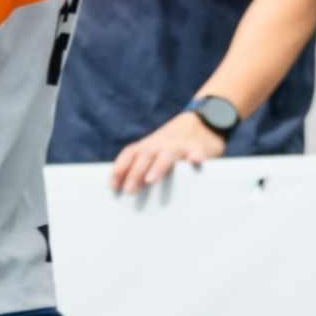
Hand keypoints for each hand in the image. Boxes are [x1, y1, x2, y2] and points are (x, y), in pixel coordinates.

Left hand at [111, 108, 226, 194]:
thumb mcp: (156, 153)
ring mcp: (179, 144)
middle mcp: (161, 143)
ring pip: (167, 153)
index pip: (130, 153)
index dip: (120, 168)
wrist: (201, 122)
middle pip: (146, 155)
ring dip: (157, 166)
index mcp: (149, 145)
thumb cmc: (172, 148)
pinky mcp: (198, 147)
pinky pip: (197, 150)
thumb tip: (127, 192)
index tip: (113, 186)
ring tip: (150, 179)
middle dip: (135, 173)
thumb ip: (143, 167)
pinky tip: (196, 161)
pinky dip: (196, 154)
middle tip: (129, 191)